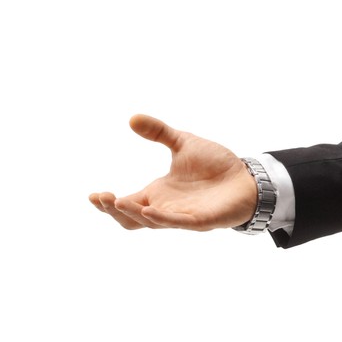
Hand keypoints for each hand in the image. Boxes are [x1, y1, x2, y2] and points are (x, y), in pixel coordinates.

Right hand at [88, 114, 258, 230]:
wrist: (249, 177)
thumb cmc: (216, 165)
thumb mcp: (182, 143)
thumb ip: (159, 132)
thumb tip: (132, 118)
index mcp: (158, 194)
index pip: (126, 203)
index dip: (108, 203)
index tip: (93, 196)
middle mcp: (166, 208)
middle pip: (131, 219)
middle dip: (113, 211)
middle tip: (100, 199)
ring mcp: (182, 216)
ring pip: (150, 223)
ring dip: (132, 213)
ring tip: (117, 202)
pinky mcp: (201, 220)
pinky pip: (177, 223)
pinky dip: (161, 219)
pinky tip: (148, 211)